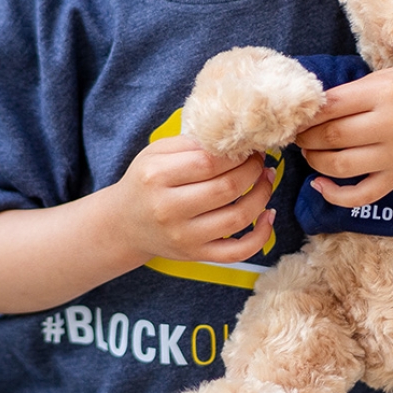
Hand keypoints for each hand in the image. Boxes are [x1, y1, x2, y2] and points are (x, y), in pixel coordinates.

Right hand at [110, 134, 275, 264]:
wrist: (124, 225)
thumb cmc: (146, 181)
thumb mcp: (157, 152)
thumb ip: (191, 142)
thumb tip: (233, 137)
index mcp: (157, 177)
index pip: (209, 162)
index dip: (236, 152)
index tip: (247, 144)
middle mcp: (169, 210)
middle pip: (227, 188)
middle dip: (253, 169)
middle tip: (259, 159)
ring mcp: (184, 237)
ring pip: (238, 218)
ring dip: (262, 194)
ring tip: (266, 178)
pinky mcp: (196, 256)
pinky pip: (238, 252)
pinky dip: (261, 235)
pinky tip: (268, 214)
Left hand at [294, 67, 392, 206]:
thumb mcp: (383, 79)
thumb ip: (348, 93)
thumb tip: (307, 110)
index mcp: (386, 93)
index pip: (332, 106)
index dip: (307, 114)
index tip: (296, 116)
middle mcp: (392, 124)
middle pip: (333, 136)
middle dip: (307, 137)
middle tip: (298, 135)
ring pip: (340, 165)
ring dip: (315, 161)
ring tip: (309, 153)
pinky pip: (361, 195)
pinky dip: (334, 195)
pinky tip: (320, 184)